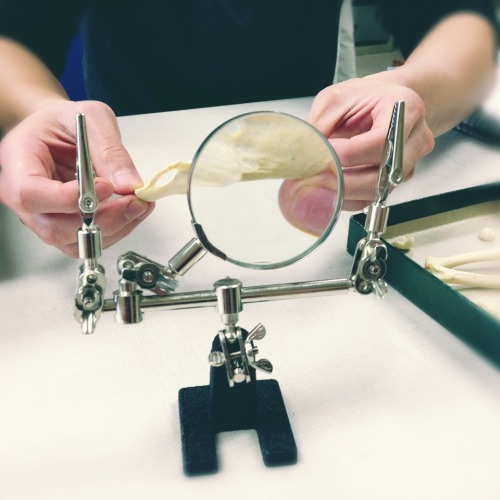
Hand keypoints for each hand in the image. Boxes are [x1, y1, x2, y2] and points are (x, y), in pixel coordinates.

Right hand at [0, 100, 154, 256]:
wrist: (59, 130)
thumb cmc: (64, 122)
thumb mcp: (90, 118)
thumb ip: (108, 149)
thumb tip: (128, 183)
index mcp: (18, 162)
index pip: (31, 194)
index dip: (68, 198)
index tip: (106, 188)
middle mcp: (26, 198)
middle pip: (54, 227)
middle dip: (100, 220)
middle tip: (132, 201)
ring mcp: (45, 217)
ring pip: (75, 241)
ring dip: (114, 227)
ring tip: (139, 204)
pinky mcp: (66, 227)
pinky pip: (89, 240)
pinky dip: (116, 229)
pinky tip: (132, 210)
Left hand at [279, 76, 434, 234]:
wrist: (382, 102)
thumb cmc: (362, 98)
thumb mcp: (336, 99)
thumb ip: (320, 124)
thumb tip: (302, 154)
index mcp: (405, 108)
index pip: (381, 140)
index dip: (350, 153)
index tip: (324, 155)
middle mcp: (415, 138)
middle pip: (383, 172)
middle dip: (345, 180)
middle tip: (315, 179)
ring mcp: (409, 162)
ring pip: (378, 190)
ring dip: (345, 193)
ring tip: (317, 187)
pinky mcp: (396, 180)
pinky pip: (373, 198)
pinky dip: (349, 200)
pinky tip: (330, 193)